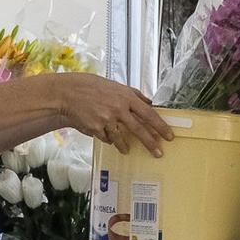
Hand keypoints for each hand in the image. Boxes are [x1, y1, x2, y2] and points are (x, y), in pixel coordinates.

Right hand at [56, 74, 172, 156]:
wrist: (70, 93)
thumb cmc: (94, 88)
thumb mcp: (117, 87)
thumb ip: (135, 95)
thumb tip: (150, 103)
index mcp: (127, 97)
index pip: (149, 114)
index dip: (160, 126)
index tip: (169, 136)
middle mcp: (119, 108)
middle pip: (139, 129)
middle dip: (150, 143)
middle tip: (158, 153)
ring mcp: (107, 119)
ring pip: (122, 138)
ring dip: (125, 145)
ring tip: (127, 150)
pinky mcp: (96, 128)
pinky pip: (107, 138)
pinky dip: (108, 139)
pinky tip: (105, 134)